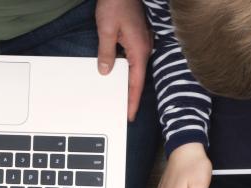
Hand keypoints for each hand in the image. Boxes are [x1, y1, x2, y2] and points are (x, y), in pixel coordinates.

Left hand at [95, 0, 151, 120]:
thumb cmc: (116, 4)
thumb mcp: (106, 29)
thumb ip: (107, 52)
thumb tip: (106, 71)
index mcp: (139, 49)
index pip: (136, 82)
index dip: (133, 100)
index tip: (129, 114)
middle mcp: (144, 47)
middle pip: (137, 77)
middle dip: (130, 94)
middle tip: (122, 110)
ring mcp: (142, 42)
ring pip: (134, 67)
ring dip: (126, 80)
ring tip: (117, 94)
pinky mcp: (137, 36)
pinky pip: (132, 57)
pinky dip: (125, 67)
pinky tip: (115, 70)